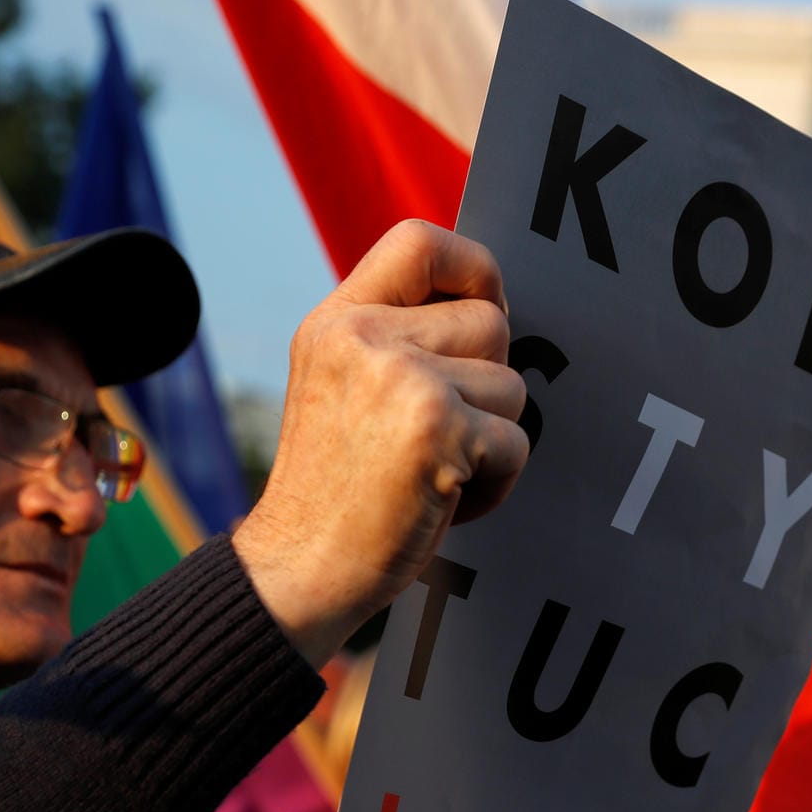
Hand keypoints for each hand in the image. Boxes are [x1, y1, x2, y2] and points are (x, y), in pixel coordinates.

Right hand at [234, 220, 528, 666]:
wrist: (296, 569)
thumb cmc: (332, 490)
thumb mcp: (338, 385)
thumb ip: (394, 339)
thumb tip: (491, 309)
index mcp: (337, 320)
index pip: (420, 242)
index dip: (473, 269)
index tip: (484, 311)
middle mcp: (365, 338)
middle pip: (491, 322)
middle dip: (487, 384)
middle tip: (439, 434)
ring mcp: (402, 380)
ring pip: (511, 387)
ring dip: (491, 440)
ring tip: (434, 473)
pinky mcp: (438, 431)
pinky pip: (516, 443)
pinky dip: (495, 485)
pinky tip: (442, 502)